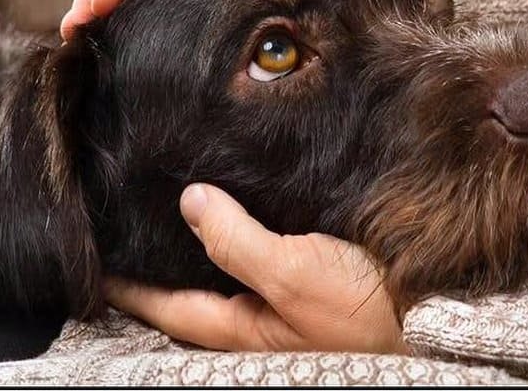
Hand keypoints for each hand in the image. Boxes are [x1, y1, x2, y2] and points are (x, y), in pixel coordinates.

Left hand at [104, 184, 405, 353]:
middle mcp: (256, 313)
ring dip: (200, 240)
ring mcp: (282, 295)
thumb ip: (238, 242)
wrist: (432, 310)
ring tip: (173, 205)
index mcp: (243, 325)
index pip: (168, 303)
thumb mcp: (295, 275)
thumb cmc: (365, 308)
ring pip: (226, 265)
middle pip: (192, 285)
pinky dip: (241, 229)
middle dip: (159, 259)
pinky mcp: (310, 273)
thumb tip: (190, 202)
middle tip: (127, 221)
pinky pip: (261, 249)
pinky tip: (241, 202)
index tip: (95, 254)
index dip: (129, 283)